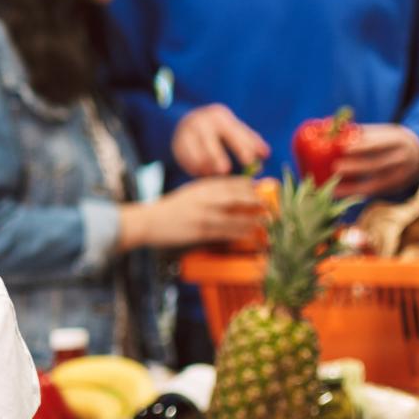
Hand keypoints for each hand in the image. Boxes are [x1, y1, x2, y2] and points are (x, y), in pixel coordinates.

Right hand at [127, 177, 264, 249]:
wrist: (149, 221)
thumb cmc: (170, 209)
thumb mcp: (190, 194)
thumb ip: (209, 193)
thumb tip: (233, 196)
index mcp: (202, 186)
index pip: (232, 183)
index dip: (250, 187)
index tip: (261, 191)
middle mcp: (205, 197)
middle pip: (238, 196)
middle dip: (256, 201)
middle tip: (269, 207)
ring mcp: (204, 214)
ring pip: (236, 216)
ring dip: (254, 220)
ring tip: (266, 223)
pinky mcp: (201, 230)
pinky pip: (227, 232)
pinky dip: (241, 233)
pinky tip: (251, 235)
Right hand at [172, 105, 269, 177]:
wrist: (187, 122)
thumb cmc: (219, 129)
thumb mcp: (233, 129)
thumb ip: (250, 141)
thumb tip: (266, 154)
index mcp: (219, 116)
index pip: (232, 132)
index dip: (242, 147)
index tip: (250, 161)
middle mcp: (201, 121)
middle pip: (210, 140)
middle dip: (217, 156)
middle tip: (225, 171)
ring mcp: (187, 132)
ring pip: (196, 152)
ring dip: (206, 166)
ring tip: (215, 176)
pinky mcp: (177, 144)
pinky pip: (186, 159)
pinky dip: (195, 168)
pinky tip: (203, 174)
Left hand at [330, 124, 418, 197]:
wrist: (418, 154)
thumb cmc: (389, 140)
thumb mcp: (383, 132)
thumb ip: (360, 133)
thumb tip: (330, 130)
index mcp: (398, 141)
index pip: (380, 144)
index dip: (362, 146)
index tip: (344, 148)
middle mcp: (402, 159)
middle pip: (377, 165)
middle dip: (356, 167)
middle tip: (335, 167)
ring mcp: (401, 176)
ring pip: (376, 184)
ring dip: (353, 186)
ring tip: (333, 187)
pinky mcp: (395, 189)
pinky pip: (374, 193)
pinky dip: (355, 194)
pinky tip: (339, 193)